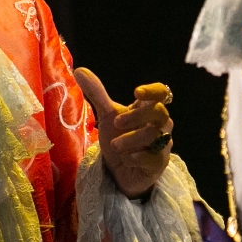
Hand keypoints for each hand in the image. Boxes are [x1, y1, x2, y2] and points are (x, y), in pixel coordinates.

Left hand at [75, 68, 172, 198]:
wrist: (119, 171)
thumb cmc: (118, 138)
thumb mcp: (106, 116)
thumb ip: (97, 94)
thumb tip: (79, 71)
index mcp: (148, 110)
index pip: (161, 94)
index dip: (152, 91)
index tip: (136, 92)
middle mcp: (159, 126)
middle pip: (160, 112)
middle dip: (137, 116)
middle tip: (116, 123)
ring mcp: (161, 145)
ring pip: (155, 136)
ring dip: (131, 139)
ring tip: (114, 146)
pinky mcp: (158, 164)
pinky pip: (154, 158)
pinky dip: (137, 157)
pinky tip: (126, 159)